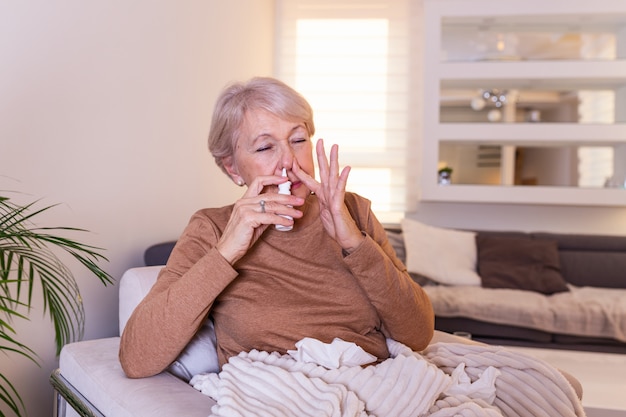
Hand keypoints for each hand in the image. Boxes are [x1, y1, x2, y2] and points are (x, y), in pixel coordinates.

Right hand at [216, 175, 303, 263]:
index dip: (272, 178)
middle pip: (269, 195)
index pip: (258, 182)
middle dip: (287, 197)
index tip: (285, 179)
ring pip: (272, 205)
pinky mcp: (247, 218)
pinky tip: (289, 222)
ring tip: (298, 213)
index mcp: (244, 200)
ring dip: (288, 209)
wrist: (228, 250)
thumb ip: (265, 214)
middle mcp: (243, 202)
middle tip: (300, 200)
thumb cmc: (241, 237)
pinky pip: (269, 217)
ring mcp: (245, 209)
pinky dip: (281, 219)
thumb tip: (281, 211)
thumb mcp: (255, 222)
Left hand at [293, 139, 364, 253]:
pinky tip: (347, 168)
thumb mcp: (322, 212)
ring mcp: (335, 197)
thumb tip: (312, 195)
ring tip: (335, 146)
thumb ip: (318, 201)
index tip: (292, 159)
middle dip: (321, 155)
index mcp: (322, 194)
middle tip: (320, 139)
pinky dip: (343, 178)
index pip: (309, 179)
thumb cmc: (336, 226)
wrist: (346, 238)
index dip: (300, 170)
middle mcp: (329, 192)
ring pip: (333, 175)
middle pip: (324, 170)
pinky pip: (341, 190)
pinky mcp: (339, 204)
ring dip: (334, 160)